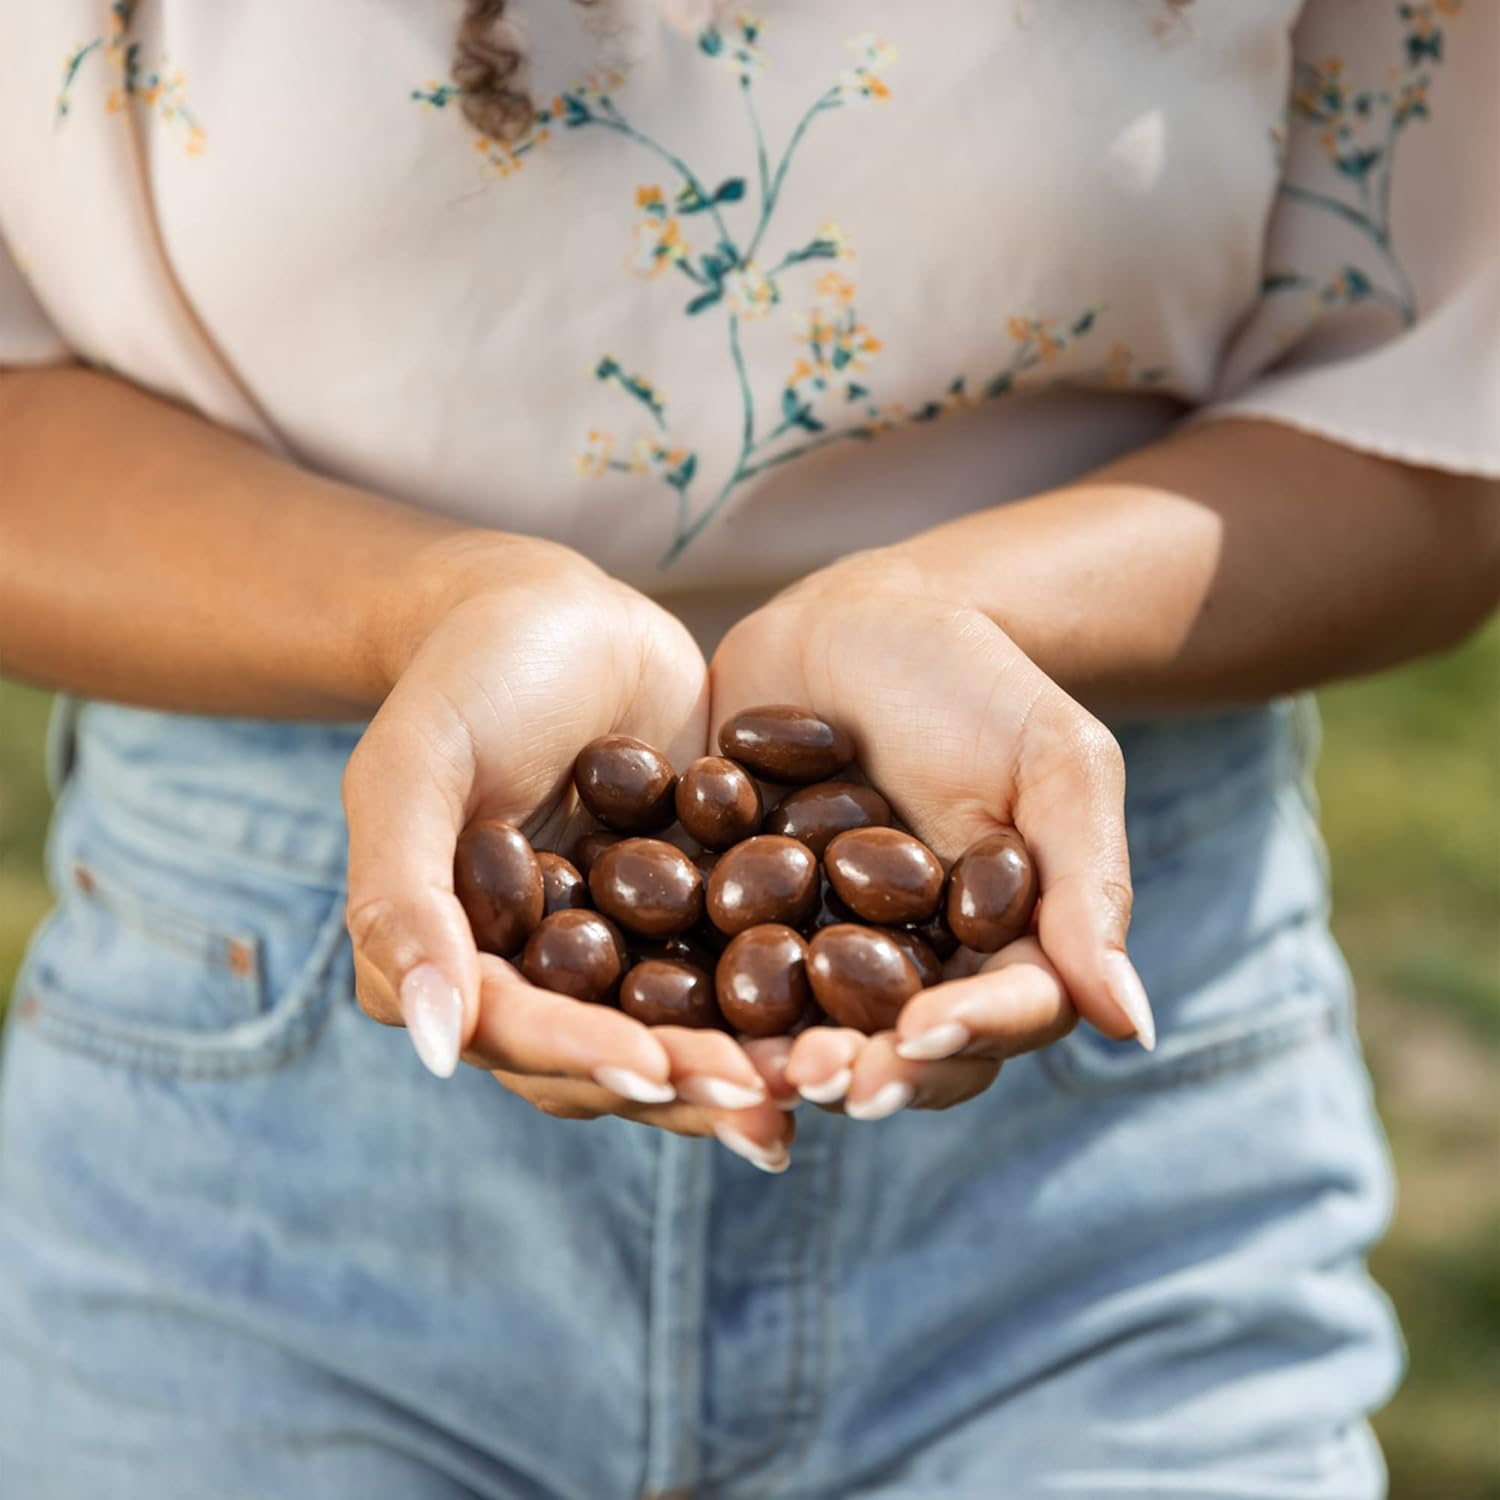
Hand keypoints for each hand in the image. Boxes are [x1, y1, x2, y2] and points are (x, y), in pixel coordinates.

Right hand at [342, 532, 794, 1168]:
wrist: (557, 612)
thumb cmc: (466, 676)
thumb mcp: (413, 768)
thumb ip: (400, 897)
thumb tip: (435, 1043)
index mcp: (461, 964)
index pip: (519, 1032)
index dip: (584, 1056)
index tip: (659, 1069)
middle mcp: (545, 979)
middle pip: (609, 1058)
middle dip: (685, 1083)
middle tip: (764, 1101)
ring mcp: (626, 953)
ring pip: (684, 1032)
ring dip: (748, 1064)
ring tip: (822, 1081)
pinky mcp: (696, 917)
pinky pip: (740, 969)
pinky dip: (790, 999)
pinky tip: (852, 1018)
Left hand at [710, 547, 1154, 1119]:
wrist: (858, 620)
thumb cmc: (976, 682)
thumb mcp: (1053, 760)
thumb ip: (1086, 882)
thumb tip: (1134, 1025)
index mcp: (996, 951)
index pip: (999, 1015)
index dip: (967, 1034)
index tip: (926, 1034)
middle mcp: (905, 972)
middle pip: (894, 1052)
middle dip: (862, 1073)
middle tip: (819, 1076)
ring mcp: (814, 953)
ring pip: (803, 1032)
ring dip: (776, 1061)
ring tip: (749, 1068)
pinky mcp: (730, 923)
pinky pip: (714, 972)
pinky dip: (694, 999)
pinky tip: (658, 1012)